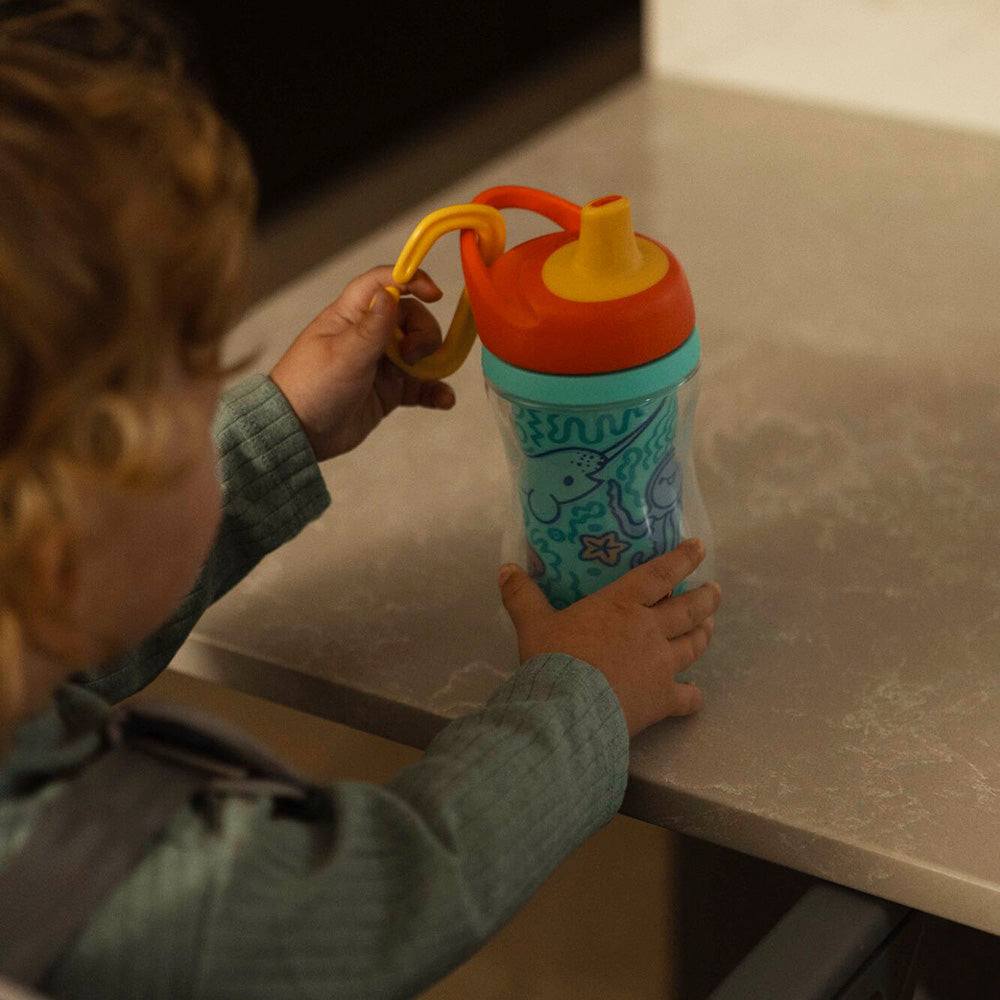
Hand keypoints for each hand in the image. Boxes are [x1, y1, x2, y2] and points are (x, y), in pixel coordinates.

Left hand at [269, 266, 454, 460]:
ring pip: (421, 350)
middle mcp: (369, 335)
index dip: (410, 279)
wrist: (300, 434)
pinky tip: (444, 398)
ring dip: (434, 361)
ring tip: (430, 379)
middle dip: (424, 332)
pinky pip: (420, 385)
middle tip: (412, 356)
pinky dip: (434, 389)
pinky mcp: (389, 390)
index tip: (435, 294)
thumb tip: (391, 291)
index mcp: (351, 316)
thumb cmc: (312, 387)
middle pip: (412, 316)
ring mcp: (381, 363)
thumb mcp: (344, 355)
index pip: (383, 283)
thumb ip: (373, 326)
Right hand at [498, 539, 720, 736]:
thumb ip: (522, 596)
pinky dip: (694, 695)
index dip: (682, 558)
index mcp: (622, 605)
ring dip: (704, 634)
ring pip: (694, 645)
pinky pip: (689, 697)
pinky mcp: (664, 699)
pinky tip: (695, 695)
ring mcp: (662, 665)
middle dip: (705, 598)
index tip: (698, 546)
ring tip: (710, 626)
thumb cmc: (554, 659)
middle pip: (689, 609)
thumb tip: (506, 569)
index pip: (659, 575)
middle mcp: (650, 630)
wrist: (568, 709)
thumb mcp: (532, 624)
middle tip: (715, 591)